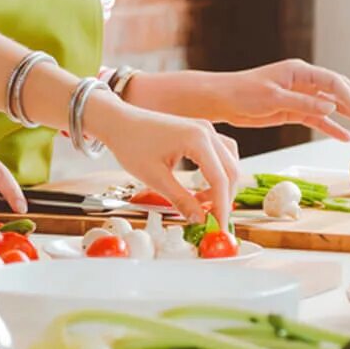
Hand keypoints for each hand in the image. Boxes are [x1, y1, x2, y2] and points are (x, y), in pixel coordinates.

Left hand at [85, 99, 243, 222]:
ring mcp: (204, 129)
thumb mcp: (155, 178)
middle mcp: (206, 131)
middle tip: (213, 220)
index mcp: (197, 139)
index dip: (223, 206)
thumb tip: (199, 219)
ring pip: (229, 162)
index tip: (220, 226)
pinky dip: (217, 172)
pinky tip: (202, 186)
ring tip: (203, 203)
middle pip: (231, 171)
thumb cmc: (131, 143)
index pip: (221, 179)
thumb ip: (181, 199)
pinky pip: (220, 154)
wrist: (118, 122)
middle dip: (224, 198)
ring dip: (222, 185)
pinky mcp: (199, 131)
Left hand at [194, 60, 349, 139]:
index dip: (348, 95)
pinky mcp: (293, 111)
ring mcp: (299, 97)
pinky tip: (346, 137)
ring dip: (348, 115)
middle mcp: (303, 82)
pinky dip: (332, 128)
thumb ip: (303, 103)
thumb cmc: (244, 93)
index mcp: (299, 71)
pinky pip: (317, 120)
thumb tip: (331, 107)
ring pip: (330, 106)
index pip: (332, 81)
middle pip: (337, 91)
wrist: (223, 101)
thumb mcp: (273, 99)